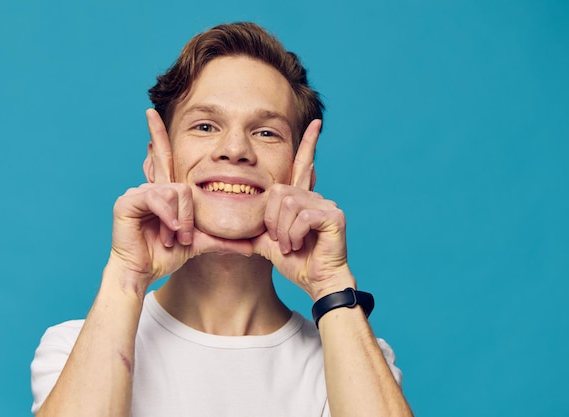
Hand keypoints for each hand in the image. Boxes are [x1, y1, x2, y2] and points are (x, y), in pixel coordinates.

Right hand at [107, 109, 252, 291]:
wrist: (142, 272)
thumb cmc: (165, 256)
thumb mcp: (198, 243)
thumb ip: (223, 240)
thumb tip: (251, 247)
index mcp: (165, 192)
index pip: (165, 158)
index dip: (159, 135)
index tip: (151, 112)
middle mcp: (151, 187)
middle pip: (183, 185)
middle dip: (185, 215)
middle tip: (182, 237)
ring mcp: (137, 192)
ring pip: (175, 192)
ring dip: (179, 220)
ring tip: (176, 240)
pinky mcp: (126, 202)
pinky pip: (157, 198)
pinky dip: (168, 217)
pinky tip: (168, 234)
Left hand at [252, 120, 354, 299]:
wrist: (316, 282)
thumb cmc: (297, 262)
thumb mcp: (268, 242)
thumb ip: (256, 228)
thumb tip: (234, 226)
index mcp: (302, 199)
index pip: (303, 165)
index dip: (309, 143)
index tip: (316, 123)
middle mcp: (315, 196)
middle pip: (278, 192)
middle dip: (272, 220)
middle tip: (281, 240)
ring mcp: (326, 204)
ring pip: (287, 204)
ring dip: (283, 231)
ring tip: (290, 245)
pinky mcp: (334, 215)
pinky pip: (301, 215)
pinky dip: (294, 234)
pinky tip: (298, 246)